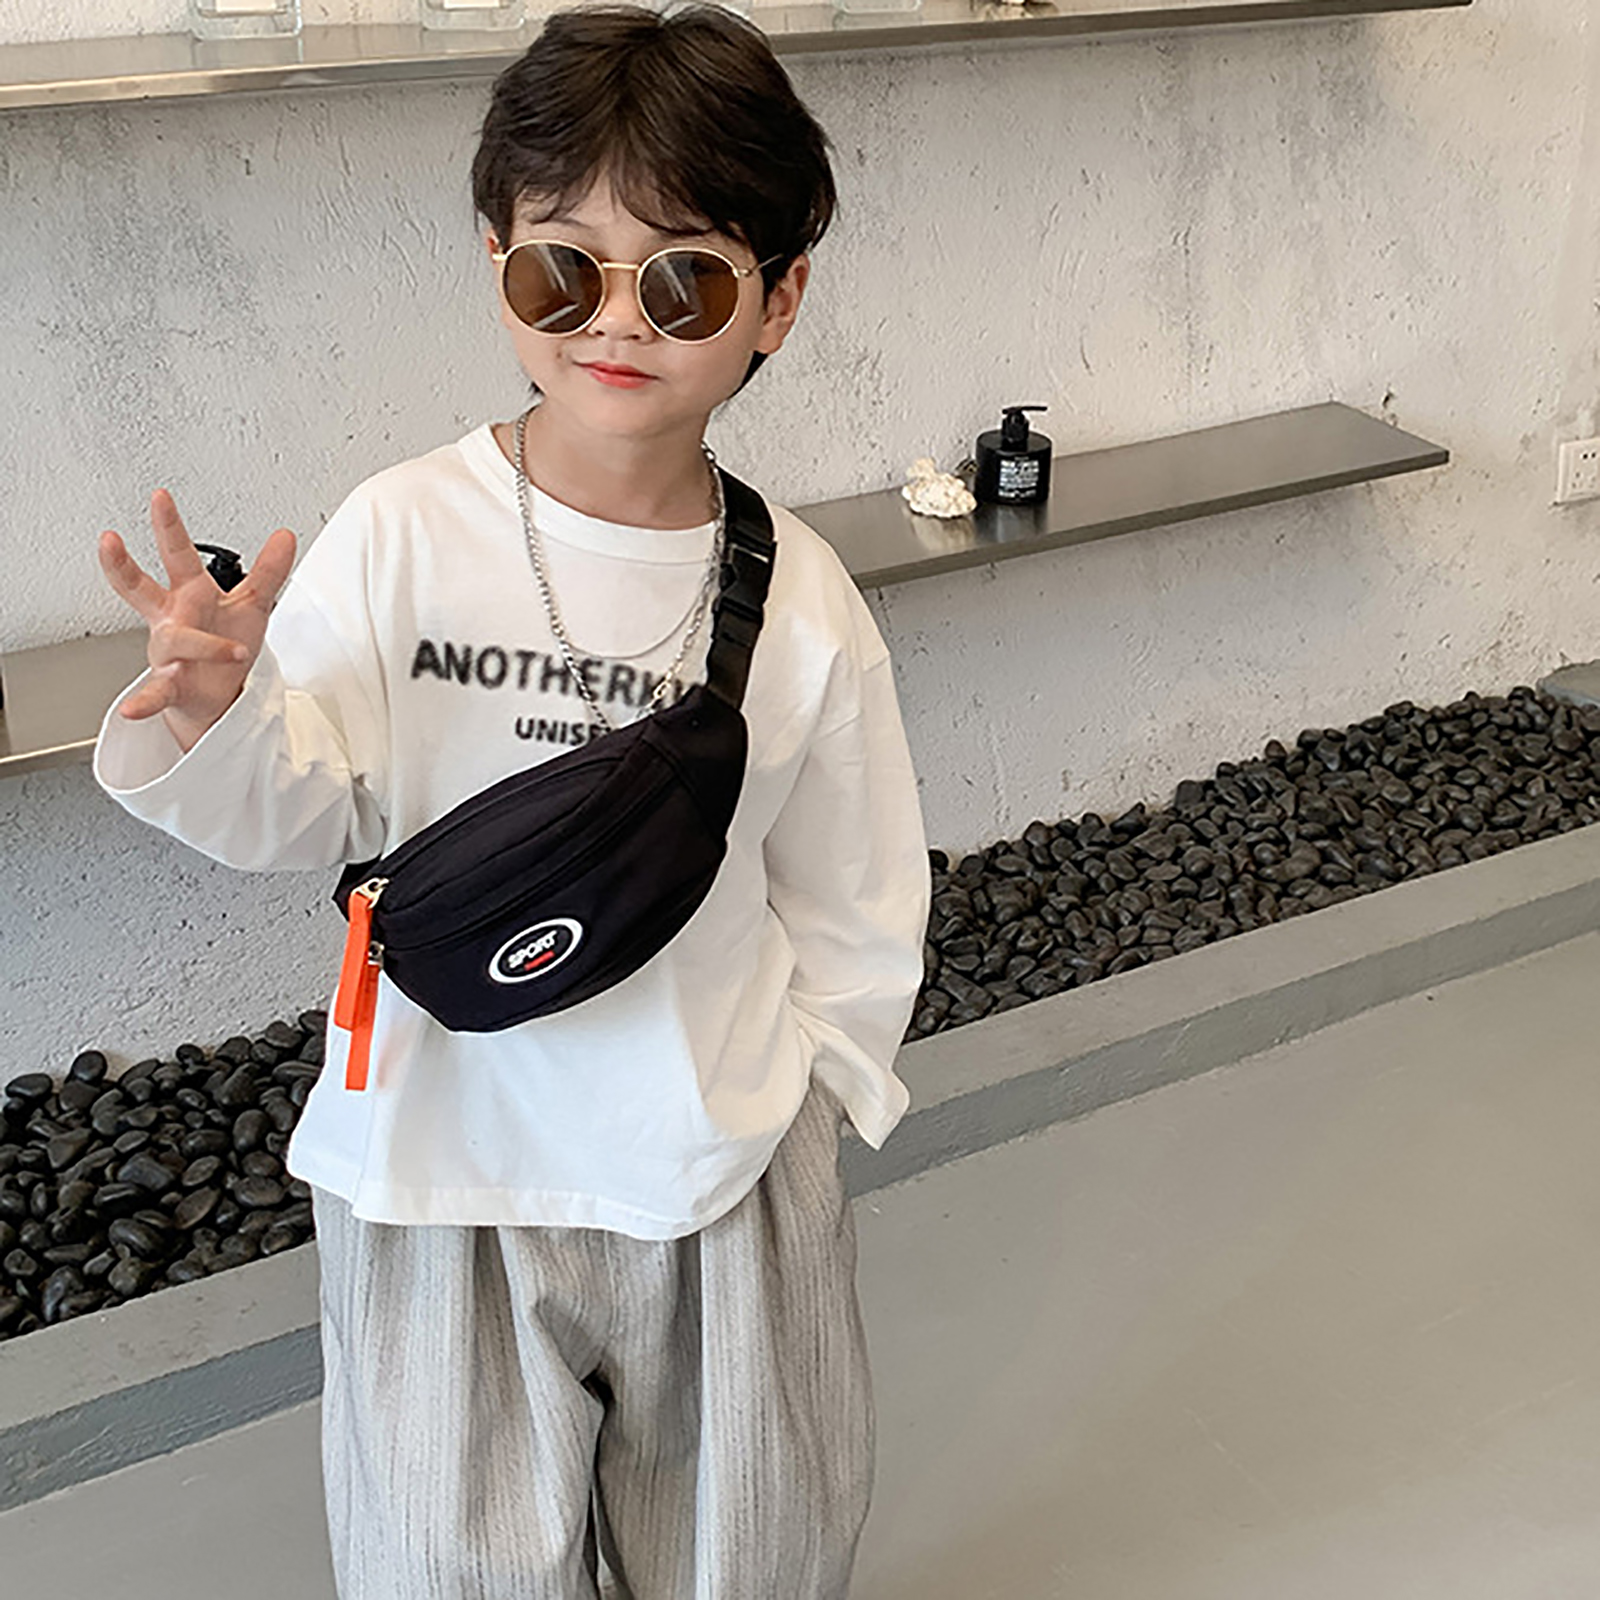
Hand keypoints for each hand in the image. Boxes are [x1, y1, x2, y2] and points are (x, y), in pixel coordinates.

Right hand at [98, 489, 296, 754]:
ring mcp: (168, 653)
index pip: (177, 555)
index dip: (168, 526)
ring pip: (172, 641)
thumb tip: (286, 536)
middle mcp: (172, 620)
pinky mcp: (172, 686)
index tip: (160, 496)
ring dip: (202, 644)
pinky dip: (144, 700)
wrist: (216, 697)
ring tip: (233, 651)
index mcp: (190, 596)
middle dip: (124, 564)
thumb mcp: (252, 605)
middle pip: (142, 587)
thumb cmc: (225, 646)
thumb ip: (269, 571)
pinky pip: (154, 692)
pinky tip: (134, 707)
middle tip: (109, 539)